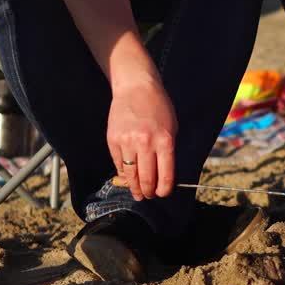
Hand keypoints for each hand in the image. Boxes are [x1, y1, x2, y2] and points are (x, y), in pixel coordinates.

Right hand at [107, 73, 177, 200]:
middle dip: (148, 192)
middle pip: (147, 179)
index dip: (164, 190)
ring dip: (134, 187)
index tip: (162, 194)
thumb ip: (168, 151)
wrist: (135, 87)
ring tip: (137, 193)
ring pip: (130, 175)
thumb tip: (163, 174)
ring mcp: (127, 142)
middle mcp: (146, 143)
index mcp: (165, 141)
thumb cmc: (158, 107)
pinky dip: (123, 173)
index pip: (166, 175)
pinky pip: (118, 163)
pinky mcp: (113, 140)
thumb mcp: (171, 127)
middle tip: (148, 196)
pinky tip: (127, 177)